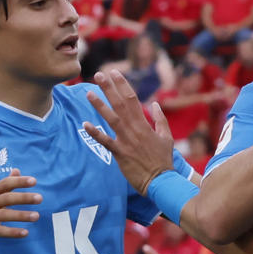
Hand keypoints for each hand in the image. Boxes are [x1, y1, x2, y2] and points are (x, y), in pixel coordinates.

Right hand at [0, 171, 39, 244]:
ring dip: (21, 215)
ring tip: (37, 216)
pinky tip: (25, 233)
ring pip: (5, 215)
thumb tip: (17, 170)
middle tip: (40, 198)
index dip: (19, 181)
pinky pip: (0, 231)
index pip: (5, 183)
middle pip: (7, 198)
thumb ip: (5, 184)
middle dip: (24, 197)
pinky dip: (13, 232)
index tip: (34, 181)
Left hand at [82, 69, 177, 194]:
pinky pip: (106, 142)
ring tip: (88, 92)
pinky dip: (95, 133)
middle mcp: (134, 129)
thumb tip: (155, 103)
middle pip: (120, 104)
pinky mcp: (121, 154)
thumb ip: (160, 119)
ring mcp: (127, 141)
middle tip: (99, 75)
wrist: (161, 181)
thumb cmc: (164, 160)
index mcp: (144, 124)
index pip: (132, 99)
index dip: (122, 84)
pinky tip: (85, 124)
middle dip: (109, 88)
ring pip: (112, 119)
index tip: (114, 72)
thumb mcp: (167, 137)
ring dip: (100, 105)